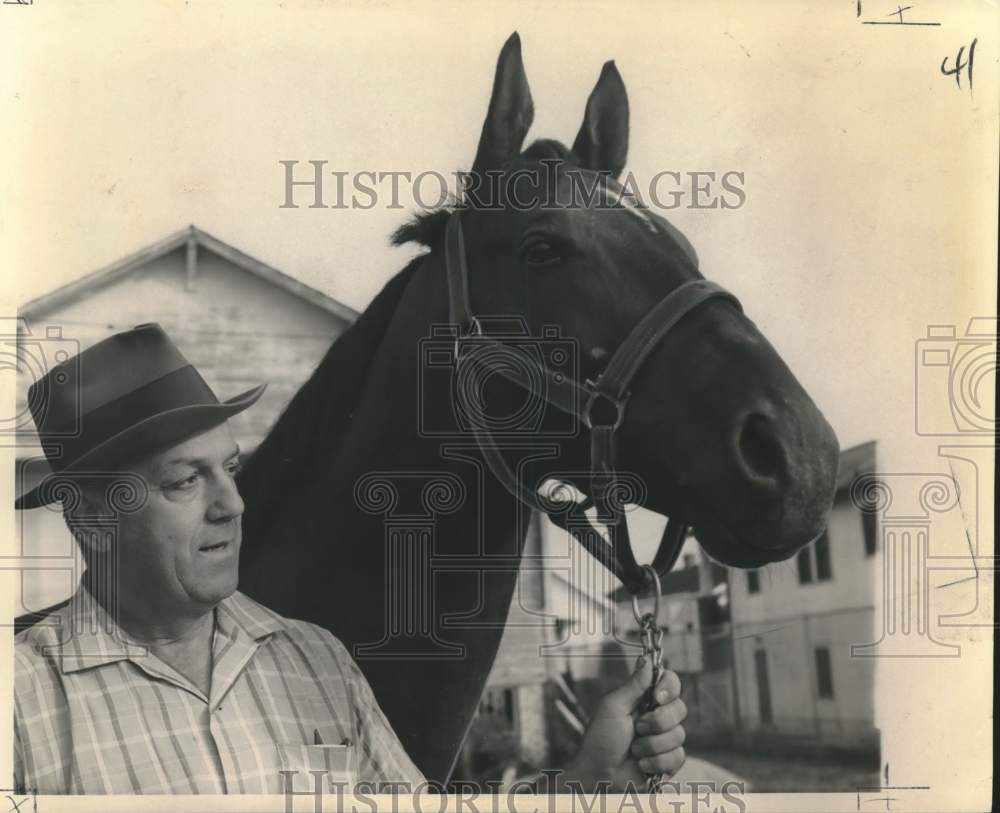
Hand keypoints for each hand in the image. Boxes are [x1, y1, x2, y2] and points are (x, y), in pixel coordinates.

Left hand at [561, 656, 686, 792]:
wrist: (599, 775)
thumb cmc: (600, 739)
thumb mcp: (614, 706)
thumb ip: (634, 684)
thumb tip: (648, 659)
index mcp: (644, 699)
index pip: (670, 683)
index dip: (669, 688)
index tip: (657, 697)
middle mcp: (658, 716)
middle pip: (680, 708)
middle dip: (658, 721)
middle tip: (638, 728)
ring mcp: (664, 739)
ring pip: (680, 735)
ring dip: (652, 744)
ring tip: (634, 749)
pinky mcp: (669, 761)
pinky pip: (679, 757)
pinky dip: (657, 762)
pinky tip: (642, 764)